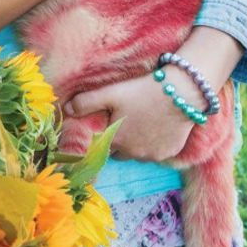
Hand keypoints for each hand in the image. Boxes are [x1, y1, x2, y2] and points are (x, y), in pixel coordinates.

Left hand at [66, 69, 203, 161]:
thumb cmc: (142, 91)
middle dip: (119, 140)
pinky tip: (157, 126)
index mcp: (116, 141)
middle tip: (125, 121)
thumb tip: (66, 109)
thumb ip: (85, 103)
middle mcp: (134, 154)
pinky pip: (157, 152)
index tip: (108, 125)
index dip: (103, 136)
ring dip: (137, 143)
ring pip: (139, 153)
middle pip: (119, 151)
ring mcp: (153, 155)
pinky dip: (155, 143)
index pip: (101, 146)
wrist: (181, 92)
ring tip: (142, 121)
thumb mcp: (110, 93)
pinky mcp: (170, 152)